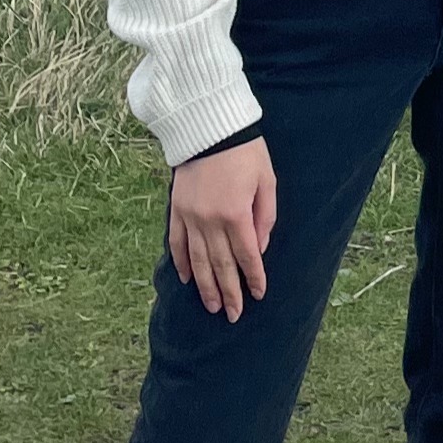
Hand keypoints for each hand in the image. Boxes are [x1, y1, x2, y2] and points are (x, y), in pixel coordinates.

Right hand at [169, 137, 276, 320]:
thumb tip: (259, 248)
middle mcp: (210, 221)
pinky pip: (177, 243)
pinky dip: (181, 263)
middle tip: (233, 314)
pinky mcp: (176, 210)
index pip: (246, 256)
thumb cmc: (245, 152)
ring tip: (211, 306)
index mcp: (235, 214)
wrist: (209, 128)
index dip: (253, 278)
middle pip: (220, 265)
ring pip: (197, 261)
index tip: (258, 295)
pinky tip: (186, 279)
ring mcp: (189, 217)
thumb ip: (265, 217)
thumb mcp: (266, 181)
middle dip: (229, 293)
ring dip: (205, 286)